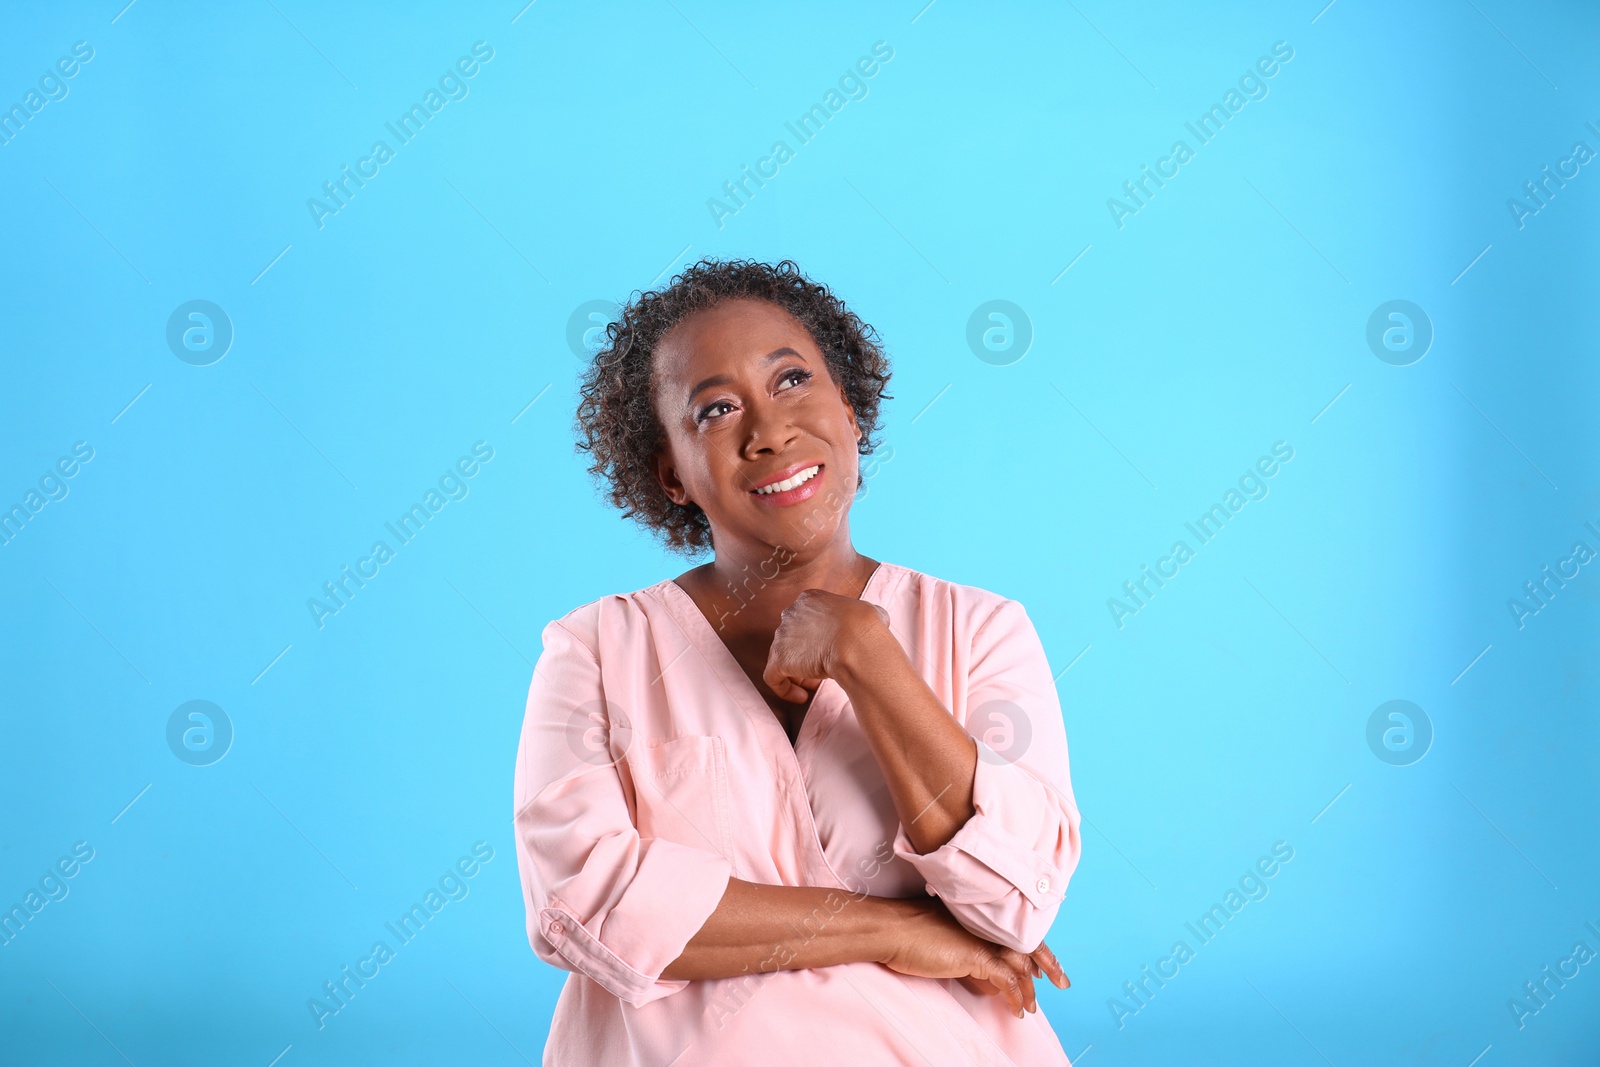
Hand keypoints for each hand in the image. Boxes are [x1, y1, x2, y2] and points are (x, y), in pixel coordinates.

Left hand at [763, 588, 890, 702]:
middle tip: (818, 672)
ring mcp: (782, 635)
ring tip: (811, 688)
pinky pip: (773, 677)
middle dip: (804, 655)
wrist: (856, 641)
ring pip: (782, 657)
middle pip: (792, 638)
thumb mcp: (870, 611)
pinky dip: (784, 689)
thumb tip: (877, 620)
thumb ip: (863, 615)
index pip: (806, 620)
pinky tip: (801, 698)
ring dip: (796, 673)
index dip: (816, 639)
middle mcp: (792, 613)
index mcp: (811, 599)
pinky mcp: (779, 658)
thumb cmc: (867, 628)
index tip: (827, 652)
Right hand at [878, 898, 1068, 1018]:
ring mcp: (983, 937)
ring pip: (1021, 964)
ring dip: (1030, 988)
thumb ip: (965, 943)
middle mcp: (986, 922)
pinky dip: (1016, 997)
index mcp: (979, 914)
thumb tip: (978, 964)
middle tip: (1061, 981)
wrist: (891, 928)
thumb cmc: (908, 930)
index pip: (1016, 929)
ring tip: (1031, 1006)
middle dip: (1048, 963)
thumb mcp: (943, 932)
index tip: (1045, 963)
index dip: (1035, 945)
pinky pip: (1007, 980)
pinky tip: (1017, 1009)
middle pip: (1028, 943)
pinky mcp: (976, 955)